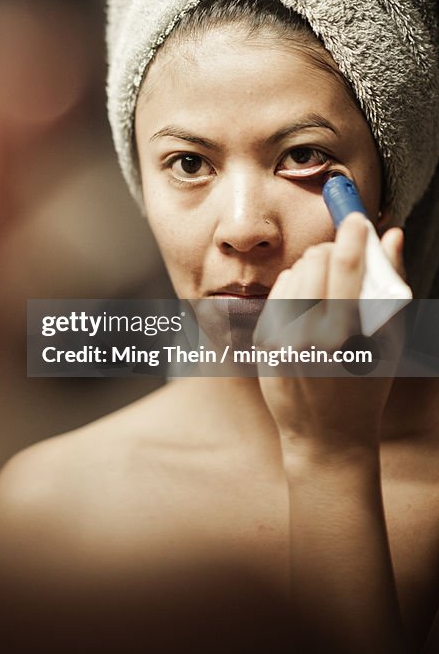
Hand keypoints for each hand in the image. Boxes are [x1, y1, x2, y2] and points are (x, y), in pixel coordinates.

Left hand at [254, 214, 406, 463]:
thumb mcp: (389, 341)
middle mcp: (307, 334)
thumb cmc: (367, 386)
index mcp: (344, 335)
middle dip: (332, 252)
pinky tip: (308, 309)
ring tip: (328, 291)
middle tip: (344, 258)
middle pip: (315, 262)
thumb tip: (391, 235)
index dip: (351, 235)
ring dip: (312, 270)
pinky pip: (278, 294)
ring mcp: (280, 338)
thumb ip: (391, 285)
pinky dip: (295, 290)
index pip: (344, 267)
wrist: (327, 436)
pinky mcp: (263, 341)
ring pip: (293, 274)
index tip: (356, 217)